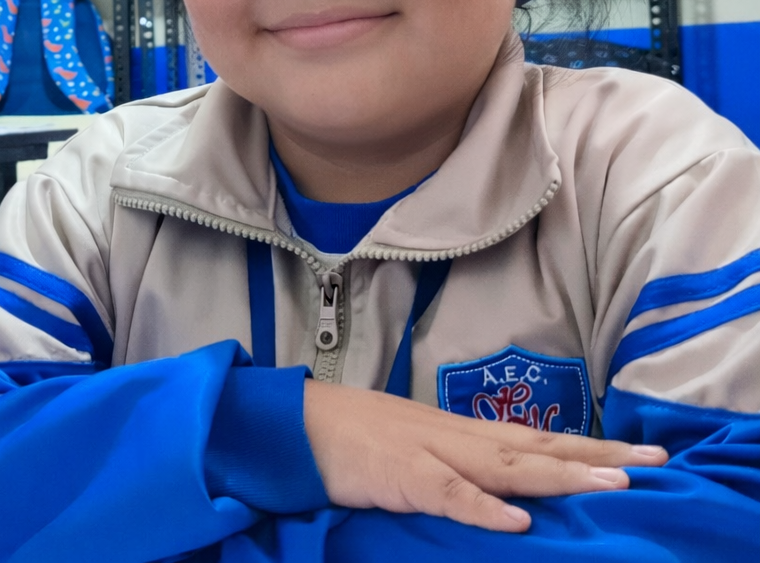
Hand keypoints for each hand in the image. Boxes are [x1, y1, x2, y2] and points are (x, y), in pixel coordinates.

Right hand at [303, 379, 667, 531]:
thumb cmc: (350, 439)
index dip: (589, 444)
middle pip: (536, 446)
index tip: (644, 453)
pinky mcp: (399, 475)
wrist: (291, 424)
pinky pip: (446, 493)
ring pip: (505, 465)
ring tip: (611, 484)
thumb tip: (502, 490)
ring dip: (559, 475)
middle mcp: (455, 436)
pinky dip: (482, 507)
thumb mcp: (413, 447)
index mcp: (459, 433)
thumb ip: (456, 465)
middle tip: (656, 463)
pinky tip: (516, 522)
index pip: (536, 437)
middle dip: (597, 456)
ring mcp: (429, 453)